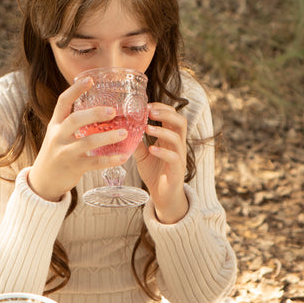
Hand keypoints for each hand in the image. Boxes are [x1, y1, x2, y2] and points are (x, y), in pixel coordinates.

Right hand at [28, 78, 129, 201]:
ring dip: (107, 137)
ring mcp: (65, 153)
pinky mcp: (74, 168)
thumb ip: (71, 123)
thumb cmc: (56, 153)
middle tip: (113, 111)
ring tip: (124, 133)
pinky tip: (123, 156)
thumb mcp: (57, 135)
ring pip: (87, 142)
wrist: (43, 181)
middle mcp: (58, 136)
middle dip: (94, 113)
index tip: (90, 79)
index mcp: (55, 124)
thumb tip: (97, 108)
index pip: (62, 102)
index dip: (75, 89)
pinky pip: (95, 162)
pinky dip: (110, 159)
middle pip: (75, 120)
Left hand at [134, 103, 188, 222]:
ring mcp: (179, 157)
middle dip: (166, 114)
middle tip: (150, 111)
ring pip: (178, 138)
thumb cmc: (155, 173)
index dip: (162, 108)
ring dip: (162, 131)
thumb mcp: (143, 155)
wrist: (162, 196)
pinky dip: (163, 151)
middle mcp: (177, 145)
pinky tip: (152, 149)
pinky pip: (174, 157)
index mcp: (170, 138)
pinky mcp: (178, 170)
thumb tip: (122, 129)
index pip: (172, 116)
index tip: (146, 105)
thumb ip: (137, 142)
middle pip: (181, 122)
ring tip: (147, 128)